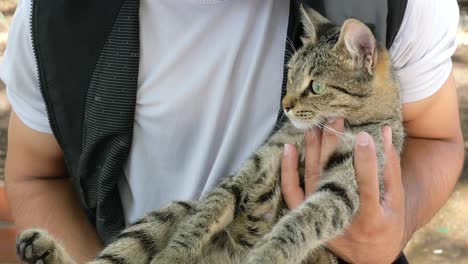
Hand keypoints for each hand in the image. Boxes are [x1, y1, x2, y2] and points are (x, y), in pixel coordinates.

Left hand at [281, 119, 406, 263]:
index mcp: (372, 216)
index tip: (363, 135)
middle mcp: (344, 217)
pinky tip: (289, 148)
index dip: (366, 160)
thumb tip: (384, 131)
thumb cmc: (386, 222)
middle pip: (334, 177)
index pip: (367, 185)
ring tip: (315, 127)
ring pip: (312, 180)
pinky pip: (291, 193)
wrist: (368, 254)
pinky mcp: (308, 214)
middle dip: (334, 146)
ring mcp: (323, 216)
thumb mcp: (394, 199)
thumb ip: (389, 166)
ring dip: (312, 151)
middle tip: (335, 119)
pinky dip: (287, 171)